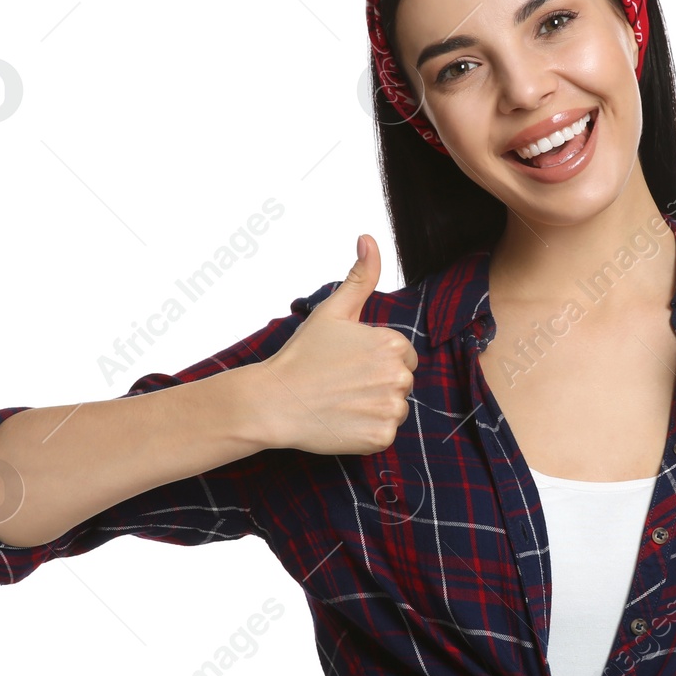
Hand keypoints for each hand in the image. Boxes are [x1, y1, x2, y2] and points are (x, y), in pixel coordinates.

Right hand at [246, 233, 417, 454]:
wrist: (274, 402)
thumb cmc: (302, 355)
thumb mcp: (333, 311)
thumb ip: (361, 276)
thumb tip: (368, 238)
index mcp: (393, 345)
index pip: (401, 355)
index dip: (373, 360)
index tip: (346, 364)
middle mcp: (399, 377)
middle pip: (401, 382)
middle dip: (377, 382)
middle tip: (341, 383)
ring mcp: (391, 409)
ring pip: (395, 407)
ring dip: (374, 407)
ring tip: (341, 401)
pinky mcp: (381, 438)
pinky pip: (384, 433)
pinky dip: (366, 431)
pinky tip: (342, 420)